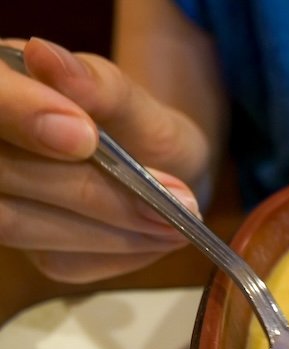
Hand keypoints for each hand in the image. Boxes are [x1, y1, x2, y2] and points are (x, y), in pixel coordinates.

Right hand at [0, 37, 208, 282]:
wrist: (162, 169)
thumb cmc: (138, 124)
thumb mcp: (132, 97)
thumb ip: (96, 84)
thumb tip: (46, 58)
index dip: (22, 114)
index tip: (86, 137)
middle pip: (4, 174)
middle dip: (90, 190)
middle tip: (175, 197)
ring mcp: (1, 202)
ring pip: (21, 224)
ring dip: (111, 226)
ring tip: (176, 219)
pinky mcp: (30, 250)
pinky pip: (61, 257)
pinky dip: (119, 247)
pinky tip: (158, 234)